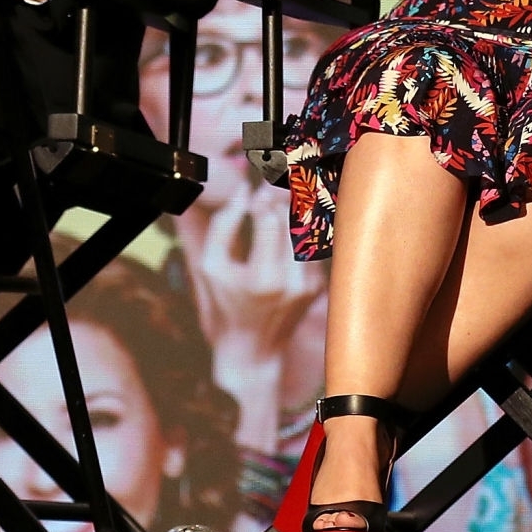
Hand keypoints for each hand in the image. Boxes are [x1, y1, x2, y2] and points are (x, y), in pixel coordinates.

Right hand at [192, 198, 327, 346]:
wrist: (252, 350)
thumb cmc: (225, 305)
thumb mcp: (211, 267)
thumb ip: (223, 226)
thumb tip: (242, 189)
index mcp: (263, 279)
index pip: (271, 221)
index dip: (262, 199)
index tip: (254, 191)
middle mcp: (293, 282)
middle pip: (296, 221)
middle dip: (284, 196)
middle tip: (274, 181)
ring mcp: (310, 285)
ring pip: (311, 230)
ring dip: (299, 208)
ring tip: (286, 193)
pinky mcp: (319, 286)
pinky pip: (315, 247)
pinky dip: (305, 230)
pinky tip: (294, 220)